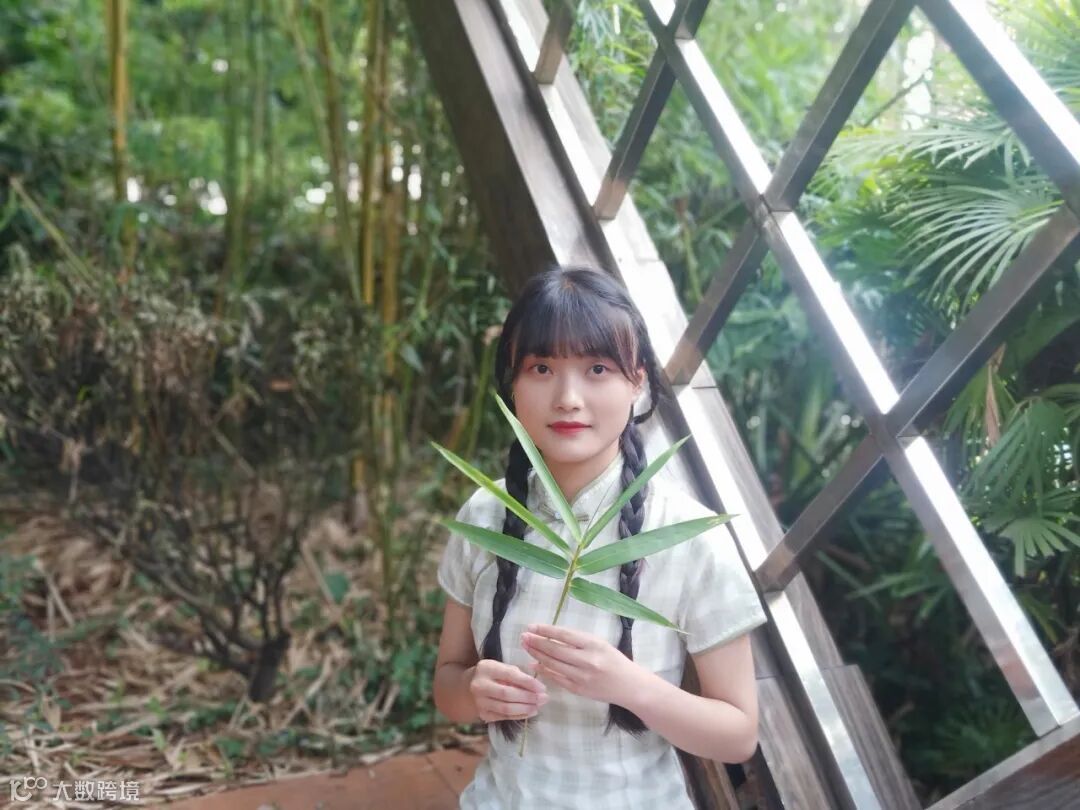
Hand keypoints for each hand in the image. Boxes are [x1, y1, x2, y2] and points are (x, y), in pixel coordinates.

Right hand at [469, 659, 548, 722]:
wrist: (465, 688)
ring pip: (506, 708)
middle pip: (508, 694)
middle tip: (544, 698)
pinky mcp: (482, 714)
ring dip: (525, 709)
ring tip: (538, 707)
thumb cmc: (490, 675)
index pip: (510, 675)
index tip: (542, 687)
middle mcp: (480, 685)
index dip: (528, 682)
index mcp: (486, 668)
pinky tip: (529, 712)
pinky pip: (503, 717)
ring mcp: (480, 702)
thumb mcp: (500, 667)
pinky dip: (519, 716)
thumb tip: (537, 686)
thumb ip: (516, 674)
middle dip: (529, 697)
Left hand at [520, 623, 645, 707]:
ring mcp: (581, 676)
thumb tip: (552, 636)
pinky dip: (544, 671)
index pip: (563, 635)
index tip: (531, 626)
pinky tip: (534, 664)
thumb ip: (578, 640)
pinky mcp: (578, 689)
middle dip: (536, 642)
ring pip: (553, 664)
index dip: (545, 630)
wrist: (630, 686)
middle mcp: (586, 660)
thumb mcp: (600, 643)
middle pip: (555, 650)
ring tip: (526, 646)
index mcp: (593, 644)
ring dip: (536, 654)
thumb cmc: (614, 661)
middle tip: (523, 636)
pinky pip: (556, 678)